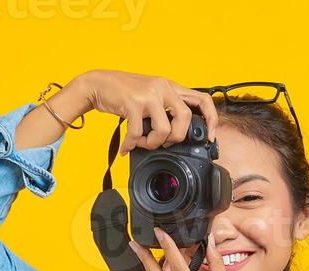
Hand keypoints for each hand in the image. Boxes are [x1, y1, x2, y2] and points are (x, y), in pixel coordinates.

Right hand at [74, 70, 218, 152]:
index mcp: (170, 87)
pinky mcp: (133, 102)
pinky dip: (131, 144)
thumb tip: (174, 135)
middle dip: (175, 138)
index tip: (209, 137)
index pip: (202, 99)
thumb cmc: (123, 94)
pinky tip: (127, 147)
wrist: (97, 84)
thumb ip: (164, 110)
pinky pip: (138, 133)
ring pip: (164, 130)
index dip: (211, 119)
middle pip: (185, 119)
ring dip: (152, 143)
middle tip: (163, 142)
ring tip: (141, 142)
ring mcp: (149, 94)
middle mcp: (163, 87)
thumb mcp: (150, 97)